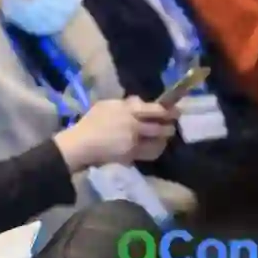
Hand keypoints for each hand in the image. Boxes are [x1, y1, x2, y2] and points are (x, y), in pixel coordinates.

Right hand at [55, 97, 176, 171]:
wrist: (82, 143)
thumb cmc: (91, 122)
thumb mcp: (105, 106)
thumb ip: (125, 103)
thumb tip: (141, 102)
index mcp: (125, 110)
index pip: (153, 109)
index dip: (167, 110)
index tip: (174, 110)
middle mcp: (132, 125)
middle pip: (159, 126)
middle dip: (169, 125)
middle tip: (172, 124)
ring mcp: (133, 141)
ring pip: (158, 140)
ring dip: (164, 138)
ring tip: (165, 135)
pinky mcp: (132, 154)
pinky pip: (151, 152)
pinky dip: (157, 148)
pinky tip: (156, 146)